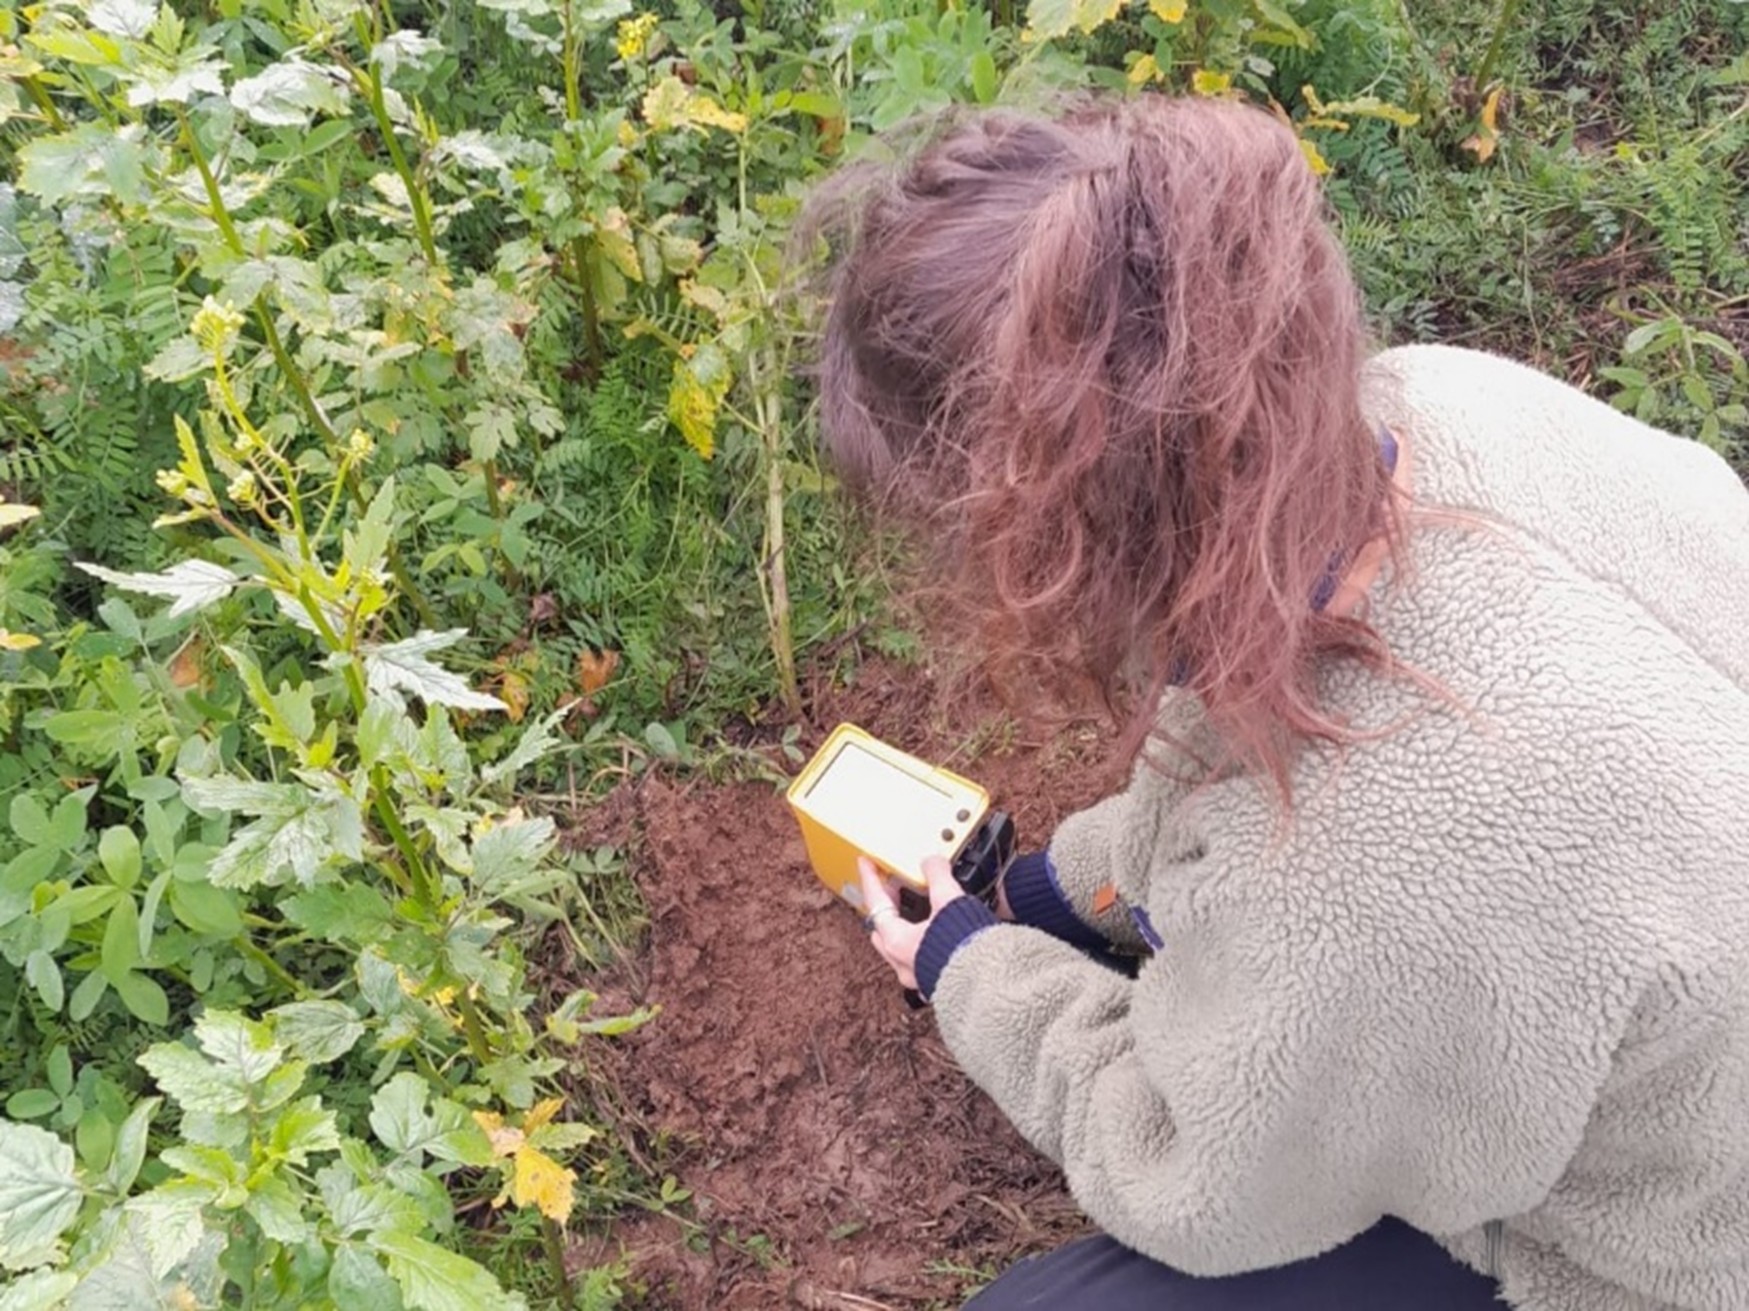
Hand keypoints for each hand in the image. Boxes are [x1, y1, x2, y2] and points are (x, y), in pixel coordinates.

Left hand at [858, 854, 964, 991]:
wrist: (990, 984)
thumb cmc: (966, 950)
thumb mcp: (949, 901)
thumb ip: (938, 876)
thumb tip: (932, 862)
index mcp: (898, 942)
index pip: (876, 903)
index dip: (871, 879)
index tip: (866, 864)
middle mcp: (902, 963)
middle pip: (881, 929)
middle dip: (884, 905)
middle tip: (891, 887)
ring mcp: (917, 976)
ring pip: (898, 948)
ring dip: (902, 926)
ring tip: (914, 909)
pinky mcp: (934, 983)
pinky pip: (917, 960)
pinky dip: (919, 943)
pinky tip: (933, 935)